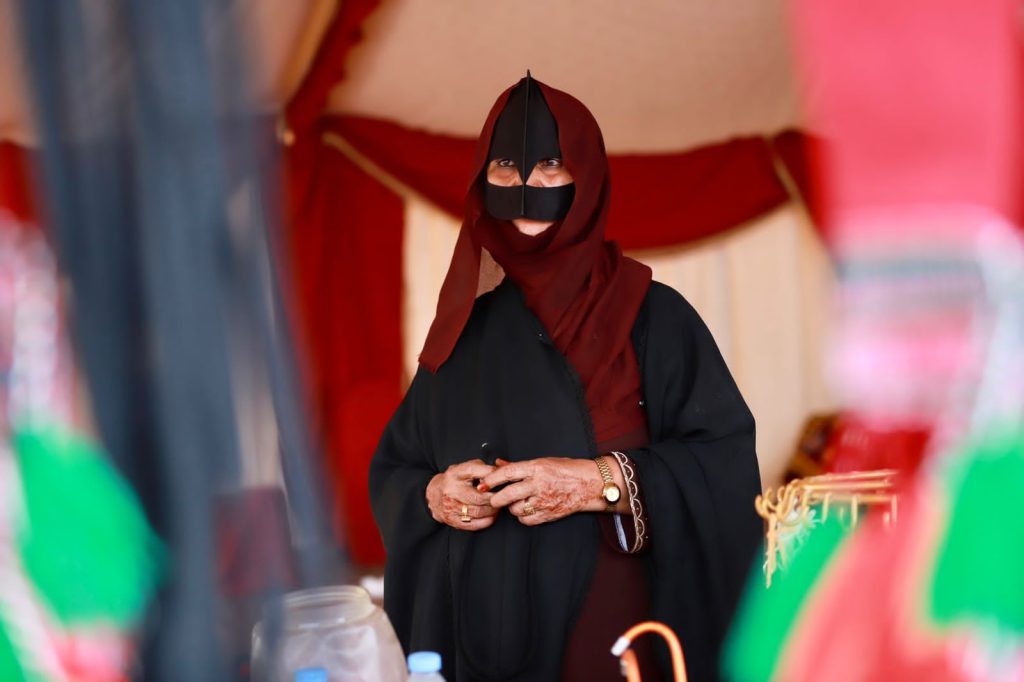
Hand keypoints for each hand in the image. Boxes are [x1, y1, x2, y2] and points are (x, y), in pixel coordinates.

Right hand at [426, 459, 497, 530]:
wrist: (433, 495)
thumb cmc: (455, 480)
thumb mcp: (465, 468)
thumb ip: (482, 469)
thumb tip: (500, 473)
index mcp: (456, 473)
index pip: (477, 471)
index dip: (493, 476)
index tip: (503, 480)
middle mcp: (452, 489)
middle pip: (480, 497)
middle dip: (495, 498)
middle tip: (503, 497)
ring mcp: (451, 506)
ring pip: (478, 512)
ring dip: (493, 510)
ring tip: (498, 506)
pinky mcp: (452, 520)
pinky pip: (474, 524)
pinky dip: (487, 521)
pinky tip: (491, 516)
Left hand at [480, 457, 603, 525]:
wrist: (589, 484)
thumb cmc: (566, 470)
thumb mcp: (542, 462)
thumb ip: (518, 466)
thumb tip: (498, 464)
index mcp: (537, 467)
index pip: (508, 473)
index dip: (492, 479)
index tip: (482, 483)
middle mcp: (539, 484)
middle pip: (508, 494)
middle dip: (496, 498)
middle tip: (492, 499)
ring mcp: (544, 500)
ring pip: (516, 509)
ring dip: (511, 507)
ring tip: (514, 502)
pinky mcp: (549, 514)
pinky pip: (527, 520)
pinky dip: (523, 517)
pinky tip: (526, 510)